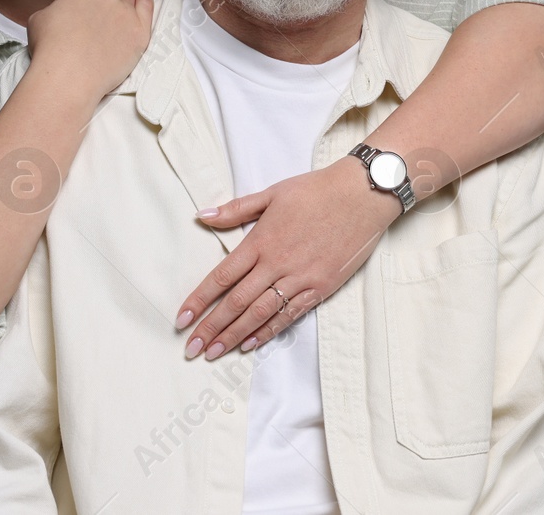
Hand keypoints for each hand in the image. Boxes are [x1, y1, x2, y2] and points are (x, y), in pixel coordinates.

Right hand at [25, 0, 152, 95]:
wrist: (67, 75)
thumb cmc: (49, 52)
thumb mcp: (38, 21)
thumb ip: (53, 11)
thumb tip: (59, 15)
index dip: (86, 11)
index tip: (84, 24)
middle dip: (105, 11)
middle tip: (99, 32)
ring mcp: (123, 12)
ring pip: (128, 3)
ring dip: (124, 10)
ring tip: (119, 25)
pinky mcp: (139, 30)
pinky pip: (147, 6)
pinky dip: (145, 1)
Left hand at [174, 158, 399, 360]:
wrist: (362, 195)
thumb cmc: (317, 190)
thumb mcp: (273, 193)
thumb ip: (236, 209)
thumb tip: (202, 216)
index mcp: (261, 240)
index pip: (221, 276)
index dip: (199, 300)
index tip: (182, 319)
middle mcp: (276, 263)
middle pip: (236, 302)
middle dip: (211, 328)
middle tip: (192, 349)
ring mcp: (300, 278)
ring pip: (260, 313)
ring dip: (234, 335)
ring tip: (214, 352)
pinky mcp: (320, 287)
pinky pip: (290, 315)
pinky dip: (269, 331)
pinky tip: (251, 343)